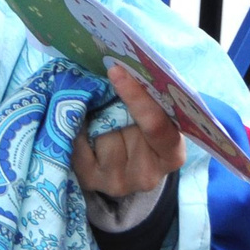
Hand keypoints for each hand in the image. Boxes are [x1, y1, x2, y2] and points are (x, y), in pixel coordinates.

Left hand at [71, 62, 183, 199]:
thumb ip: (148, 101)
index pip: (155, 125)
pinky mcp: (91, 181)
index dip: (137, 97)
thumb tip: (118, 68)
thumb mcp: (154, 120)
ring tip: (99, 116)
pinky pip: (77, 144)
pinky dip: (78, 128)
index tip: (116, 71)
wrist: (124, 168)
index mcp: (172, 155)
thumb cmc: (141, 132)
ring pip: (100, 134)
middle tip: (108, 91)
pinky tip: (83, 124)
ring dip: (95, 117)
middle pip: (122, 127)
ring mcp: (118, 181)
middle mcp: (147, 174)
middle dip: (113, 104)